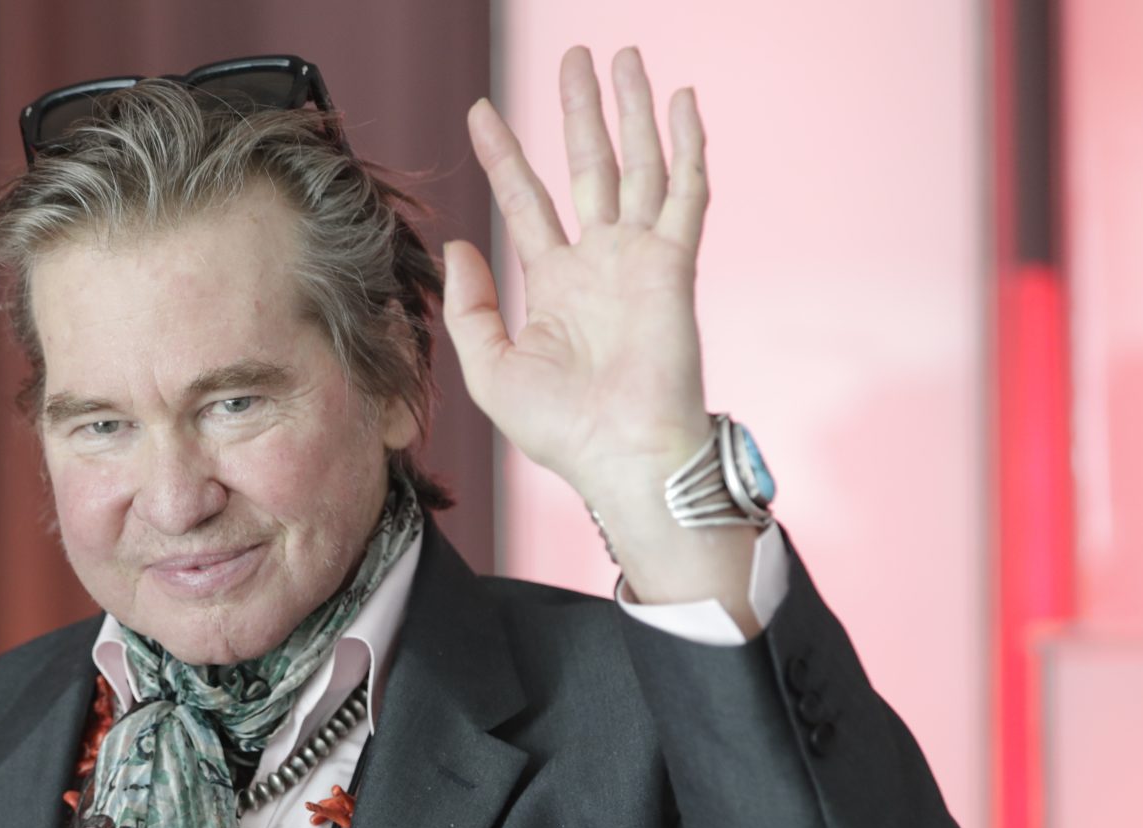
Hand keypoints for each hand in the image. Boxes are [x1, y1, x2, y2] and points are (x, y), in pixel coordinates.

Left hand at [441, 45, 713, 504]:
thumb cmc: (562, 430)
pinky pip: (684, 193)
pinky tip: (681, 103)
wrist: (620, 457)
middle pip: (587, 167)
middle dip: (580, 111)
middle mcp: (600, 263)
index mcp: (556, 285)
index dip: (504, 156)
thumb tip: (457, 247)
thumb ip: (470, 308)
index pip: (527, 202)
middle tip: (575, 56)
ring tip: (622, 57)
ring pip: (638, 165)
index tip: (481, 113)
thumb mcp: (490, 370)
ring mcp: (640, 259)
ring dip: (632, 110)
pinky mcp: (675, 265)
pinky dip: (686, 146)